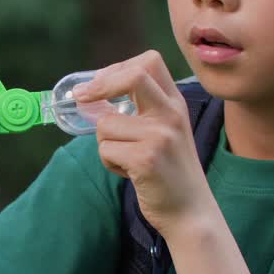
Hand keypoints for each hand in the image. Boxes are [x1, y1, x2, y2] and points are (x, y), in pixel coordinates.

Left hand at [74, 51, 211, 236]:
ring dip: (105, 144)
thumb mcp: (165, 132)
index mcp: (175, 103)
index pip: (149, 62)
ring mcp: (160, 135)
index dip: (117, 68)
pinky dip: (109, 163)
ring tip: (126, 159)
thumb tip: (90, 95)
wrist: (191, 211)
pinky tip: (129, 173)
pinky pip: (106, 150)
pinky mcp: (147, 159)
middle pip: (133, 75)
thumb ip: (138, 111)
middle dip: (100, 84)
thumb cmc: (170, 173)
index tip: (98, 83)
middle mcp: (171, 114)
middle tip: (82, 97)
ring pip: (106, 124)